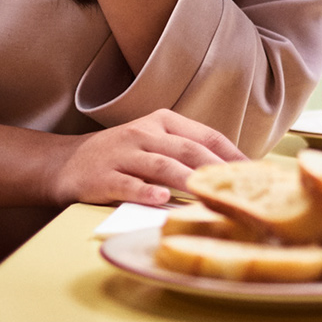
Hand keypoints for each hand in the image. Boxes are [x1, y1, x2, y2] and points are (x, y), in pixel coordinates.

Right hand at [46, 109, 245, 206]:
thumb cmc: (122, 155)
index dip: (232, 154)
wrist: (66, 163)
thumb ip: (187, 150)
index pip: (205, 135)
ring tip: (210, 193)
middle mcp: (144, 134)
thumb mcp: (154, 141)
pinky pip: (128, 184)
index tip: (256, 173)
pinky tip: (162, 200)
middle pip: (188, 150)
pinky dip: (146, 192)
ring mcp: (122, 154)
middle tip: (242, 189)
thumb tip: (233, 171)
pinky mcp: (102, 177)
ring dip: (188, 180)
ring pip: (162, 166)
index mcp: (162, 122)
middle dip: (217, 169)